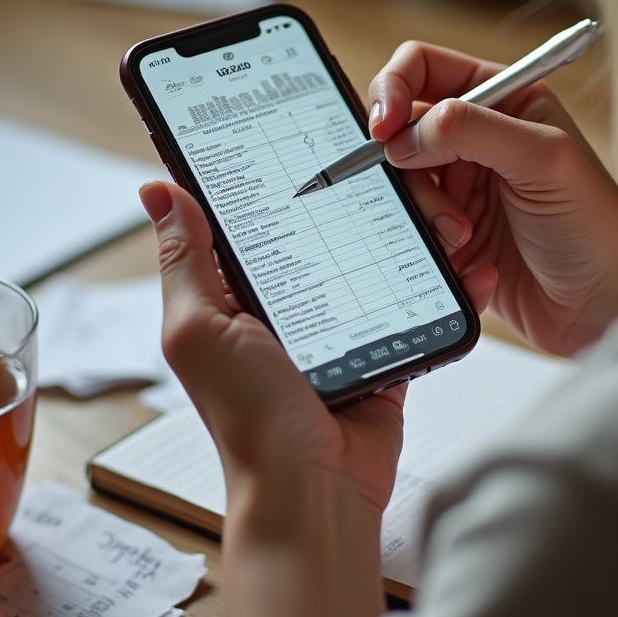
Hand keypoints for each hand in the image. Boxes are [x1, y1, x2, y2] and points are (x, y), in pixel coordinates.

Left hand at [140, 180, 501, 616]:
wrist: (316, 489)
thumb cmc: (249, 417)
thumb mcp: (200, 328)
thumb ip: (185, 259)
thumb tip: (156, 189)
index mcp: (238, 291)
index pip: (253, 215)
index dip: (270, 174)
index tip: (297, 128)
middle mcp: (289, 302)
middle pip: (323, 228)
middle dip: (353, 196)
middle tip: (382, 160)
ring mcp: (340, 322)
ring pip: (374, 256)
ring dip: (402, 233)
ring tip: (431, 201)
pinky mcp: (384, 343)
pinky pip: (413, 301)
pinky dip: (439, 282)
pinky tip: (461, 259)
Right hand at [369, 41, 617, 355]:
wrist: (605, 303)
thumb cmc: (594, 224)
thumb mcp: (541, 157)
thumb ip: (471, 128)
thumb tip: (404, 134)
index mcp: (501, 101)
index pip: (423, 69)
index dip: (393, 88)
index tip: (383, 126)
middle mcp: (475, 140)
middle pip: (400, 131)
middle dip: (408, 166)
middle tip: (435, 197)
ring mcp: (460, 189)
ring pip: (400, 187)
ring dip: (427, 214)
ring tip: (463, 236)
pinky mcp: (450, 236)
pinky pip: (412, 236)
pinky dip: (437, 252)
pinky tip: (479, 267)